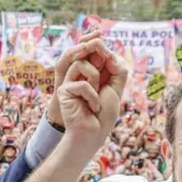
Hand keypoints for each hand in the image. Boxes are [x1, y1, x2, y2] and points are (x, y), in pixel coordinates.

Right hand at [57, 42, 126, 156]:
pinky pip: (82, 84)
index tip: (111, 58)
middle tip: (105, 71)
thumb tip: (108, 52)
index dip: (102, 47)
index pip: (95, 51)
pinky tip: (91, 108)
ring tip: (96, 98)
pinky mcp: (64, 90)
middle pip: (86, 51)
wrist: (94, 133)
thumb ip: (117, 69)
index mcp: (93, 72)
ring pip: (82, 64)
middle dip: (99, 56)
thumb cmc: (105, 114)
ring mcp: (70, 81)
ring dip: (95, 82)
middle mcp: (79, 74)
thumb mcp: (117, 88)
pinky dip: (92, 97)